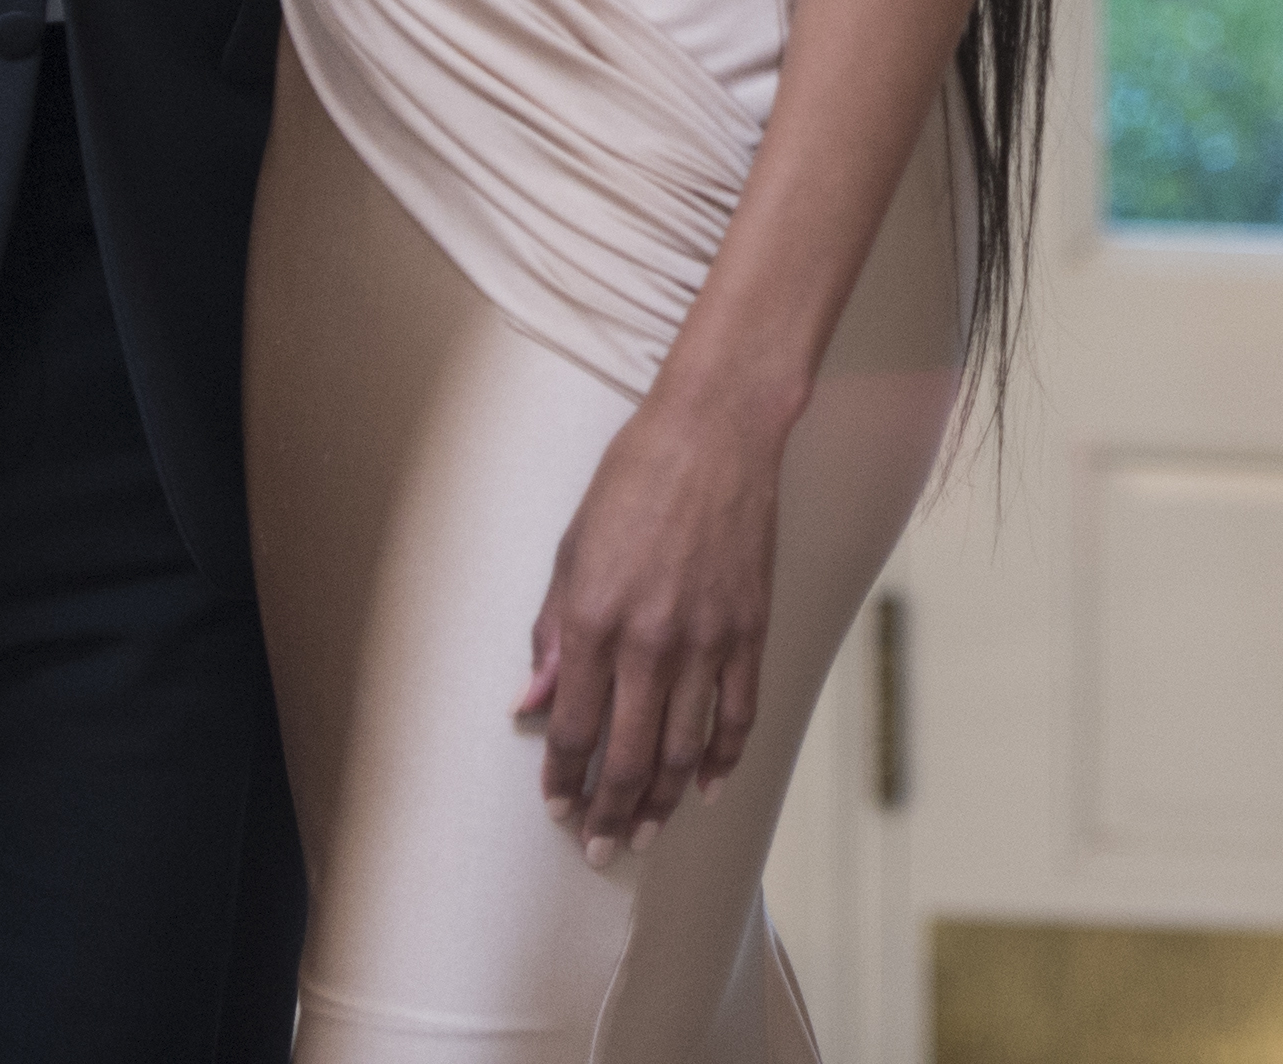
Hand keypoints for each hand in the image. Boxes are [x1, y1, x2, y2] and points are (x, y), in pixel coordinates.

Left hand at [517, 386, 783, 861]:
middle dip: (608, 812)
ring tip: (644, 831)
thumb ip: (552, 633)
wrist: (716, 433)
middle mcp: (649, 642)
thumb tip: (532, 702)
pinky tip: (706, 786)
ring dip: (659, 800)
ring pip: (680, 748)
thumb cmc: (634, 479)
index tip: (556, 807)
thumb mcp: (571, 551)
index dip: (562, 779)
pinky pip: (736, 714)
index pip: (573, 728)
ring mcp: (706, 640)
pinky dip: (721, 758)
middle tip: (600, 848)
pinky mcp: (750, 629)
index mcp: (594, 621)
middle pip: (625, 756)